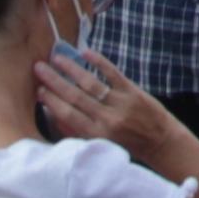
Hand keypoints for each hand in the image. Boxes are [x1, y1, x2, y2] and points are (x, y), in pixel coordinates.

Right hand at [36, 46, 184, 165]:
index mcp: (97, 134)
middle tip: (39, 68)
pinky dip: (98, 62)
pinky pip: (112, 73)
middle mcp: (107, 118)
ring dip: (71, 69)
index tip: (38, 90)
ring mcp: (120, 103)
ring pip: (90, 83)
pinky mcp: (132, 91)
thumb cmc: (127, 144)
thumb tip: (54, 115)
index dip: (51, 101)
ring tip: (56, 58)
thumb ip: (78, 131)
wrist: (159, 141)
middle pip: (74, 96)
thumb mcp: (101, 144)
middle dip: (54, 81)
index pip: (68, 115)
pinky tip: (84, 53)